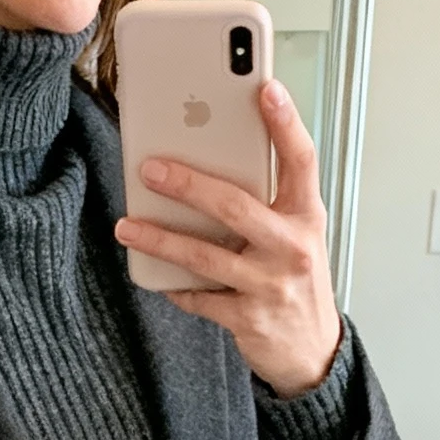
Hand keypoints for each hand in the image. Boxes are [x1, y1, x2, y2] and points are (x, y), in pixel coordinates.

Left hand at [115, 79, 341, 398]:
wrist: (311, 350)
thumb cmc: (295, 279)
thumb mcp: (296, 234)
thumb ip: (269, 201)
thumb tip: (212, 163)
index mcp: (307, 216)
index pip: (301, 161)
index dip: (286, 123)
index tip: (266, 89)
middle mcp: (292, 248)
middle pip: (235, 206)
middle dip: (188, 184)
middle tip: (150, 169)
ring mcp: (269, 285)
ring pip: (205, 256)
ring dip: (160, 239)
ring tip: (128, 226)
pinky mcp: (247, 319)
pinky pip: (199, 297)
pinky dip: (175, 285)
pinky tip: (154, 272)